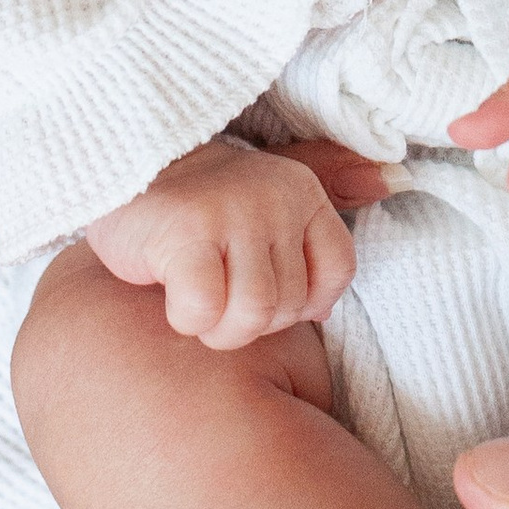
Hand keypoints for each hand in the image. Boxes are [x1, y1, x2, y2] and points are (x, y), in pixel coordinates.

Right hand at [89, 137, 356, 347]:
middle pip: (289, 305)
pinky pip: (204, 312)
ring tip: (197, 299)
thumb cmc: (200, 203)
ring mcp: (231, 210)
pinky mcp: (184, 232)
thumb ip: (327, 183)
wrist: (120, 180)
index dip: (300, 302)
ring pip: (252, 315)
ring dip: (217, 328)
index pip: (336, 273)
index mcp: (302, 189)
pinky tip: (170, 294)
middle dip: (249, 320)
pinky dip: (186, 319)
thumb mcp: (268, 189)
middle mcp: (274, 194)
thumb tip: (388, 180)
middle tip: (215, 290)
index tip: (258, 287)